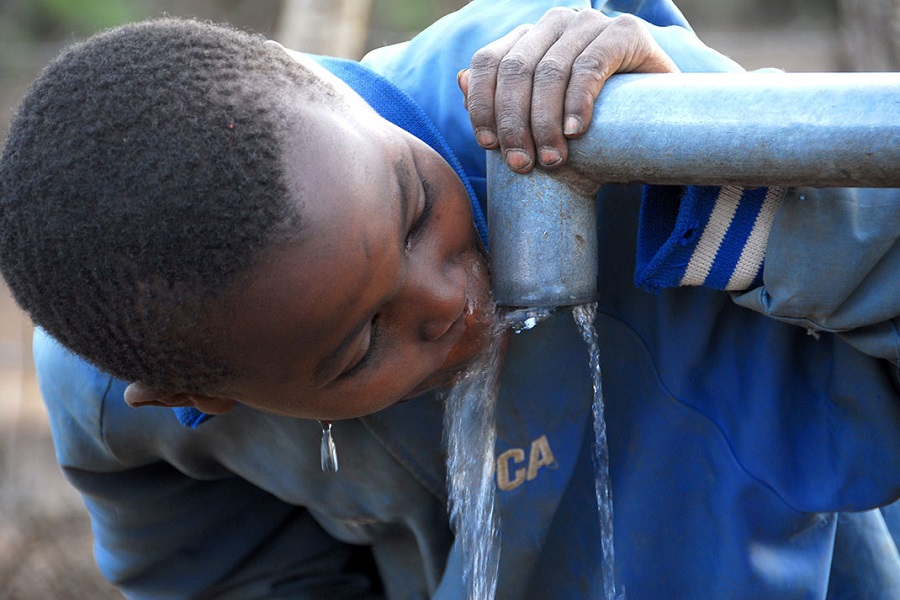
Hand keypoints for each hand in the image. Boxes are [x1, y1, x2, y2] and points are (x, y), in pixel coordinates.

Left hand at [458, 7, 678, 172]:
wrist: (658, 122)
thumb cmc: (593, 124)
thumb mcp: (542, 119)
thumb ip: (502, 100)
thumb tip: (460, 81)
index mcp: (529, 38)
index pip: (488, 62)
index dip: (482, 105)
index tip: (488, 146)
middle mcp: (556, 23)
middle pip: (516, 70)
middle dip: (514, 123)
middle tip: (522, 164)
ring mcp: (590, 23)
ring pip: (549, 70)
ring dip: (545, 121)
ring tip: (552, 160)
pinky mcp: (625, 32)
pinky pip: (590, 66)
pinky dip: (577, 102)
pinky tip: (576, 132)